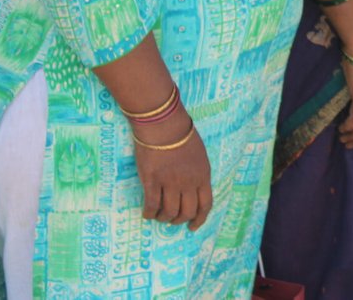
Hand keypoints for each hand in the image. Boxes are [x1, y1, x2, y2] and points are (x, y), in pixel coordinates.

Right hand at [133, 112, 212, 230]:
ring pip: (169, 212)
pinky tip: (147, 213)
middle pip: (187, 212)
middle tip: (172, 220)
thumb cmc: (181, 136)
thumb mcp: (199, 155)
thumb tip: (194, 190)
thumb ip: (198, 173)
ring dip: (164, 218)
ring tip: (159, 216)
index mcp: (203, 175)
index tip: (192, 226)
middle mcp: (189, 182)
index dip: (199, 219)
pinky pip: (151, 205)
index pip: (205, 205)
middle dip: (179, 220)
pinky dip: (149, 213)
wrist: (164, 125)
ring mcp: (170, 183)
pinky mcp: (152, 181)